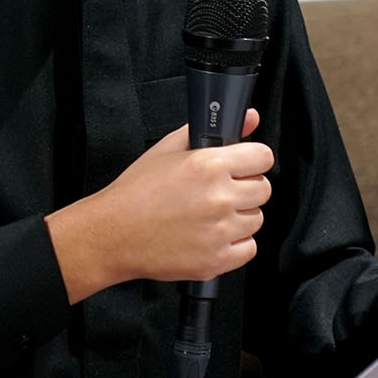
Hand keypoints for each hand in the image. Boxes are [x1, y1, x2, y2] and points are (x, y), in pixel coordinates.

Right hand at [46, 110, 271, 302]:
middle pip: (263, 189)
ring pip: (256, 220)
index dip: (253, 161)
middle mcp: (219, 198)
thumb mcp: (168, 149)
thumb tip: (249, 117)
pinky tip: (210, 236)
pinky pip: (248, 249)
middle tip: (219, 193)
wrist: (113, 234)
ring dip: (239, 218)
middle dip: (244, 189)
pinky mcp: (217, 260)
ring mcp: (220, 232)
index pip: (263, 157)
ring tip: (209, 216)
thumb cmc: (136, 193)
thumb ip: (211, 131)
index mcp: (209, 165)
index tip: (244, 167)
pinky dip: (234, 245)